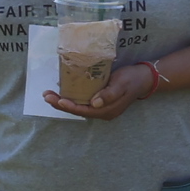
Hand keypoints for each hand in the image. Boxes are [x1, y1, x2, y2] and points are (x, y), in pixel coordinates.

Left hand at [43, 60, 160, 121]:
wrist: (143, 78)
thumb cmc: (132, 79)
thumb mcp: (121, 84)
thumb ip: (109, 94)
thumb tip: (94, 103)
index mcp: (107, 110)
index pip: (84, 110)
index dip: (69, 106)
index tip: (58, 99)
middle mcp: (102, 112)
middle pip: (78, 110)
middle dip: (61, 104)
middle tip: (46, 95)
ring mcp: (101, 108)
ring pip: (79, 106)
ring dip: (63, 101)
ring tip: (49, 94)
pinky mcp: (100, 101)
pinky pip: (83, 102)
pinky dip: (72, 98)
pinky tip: (63, 91)